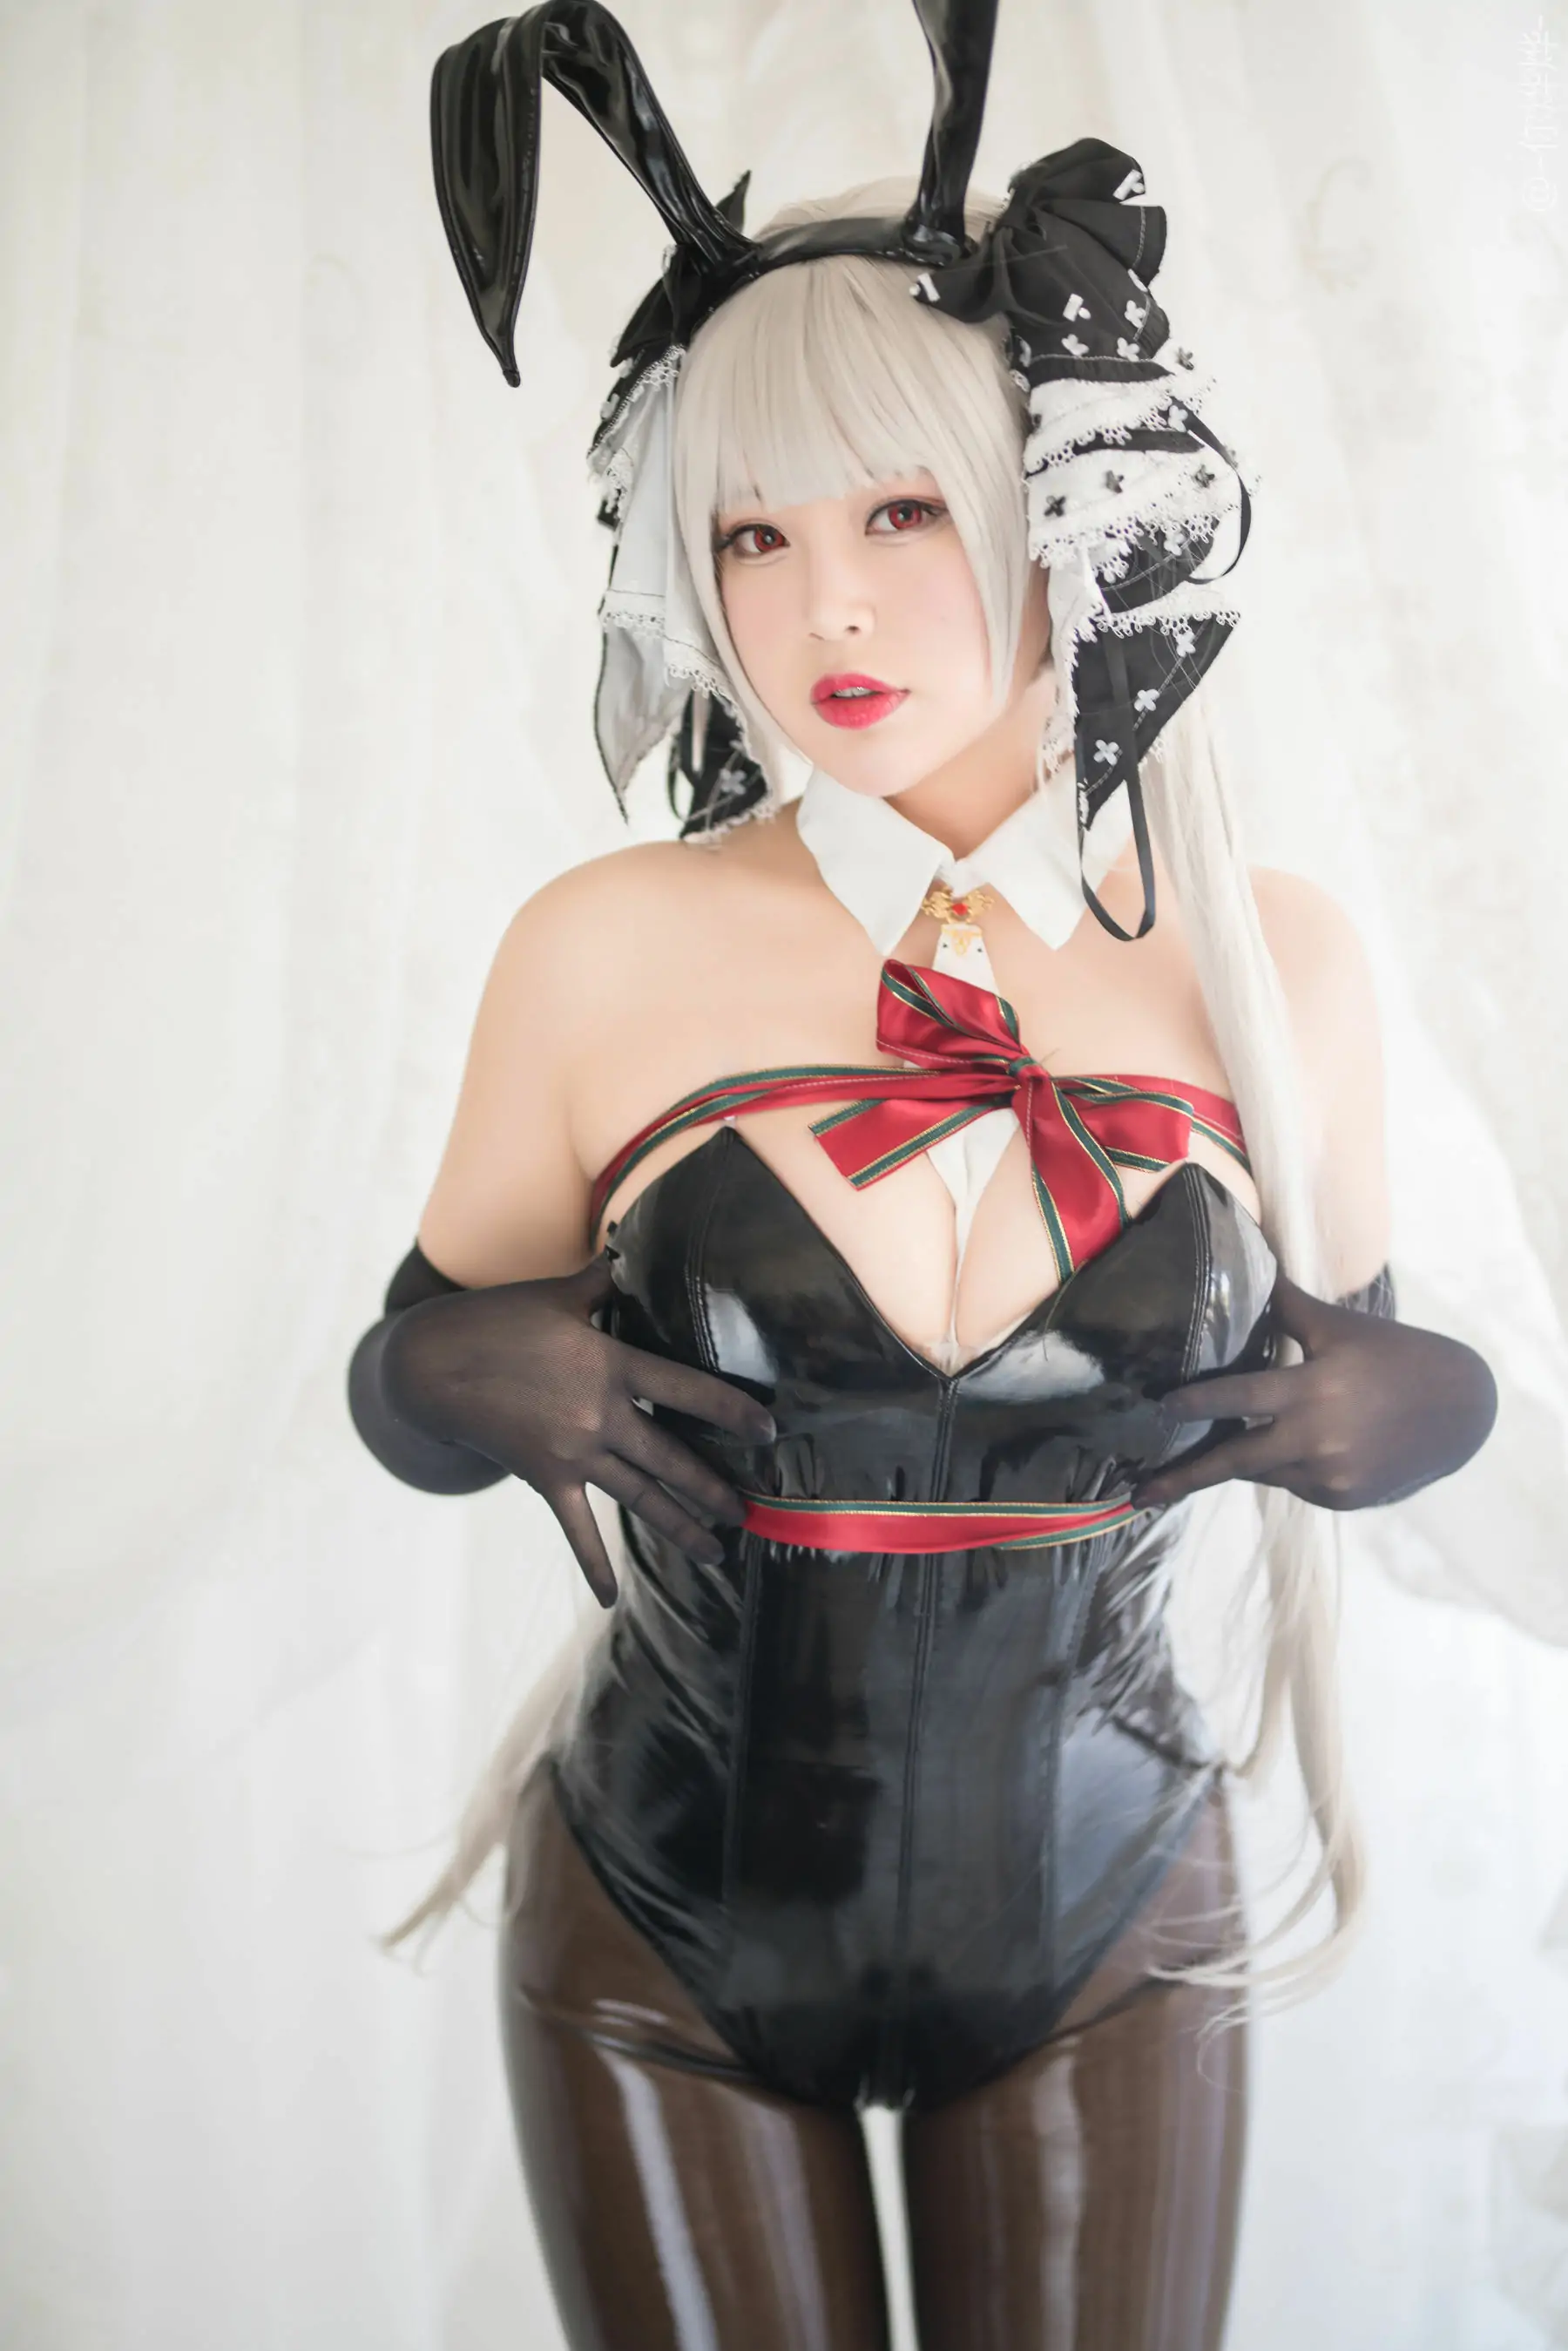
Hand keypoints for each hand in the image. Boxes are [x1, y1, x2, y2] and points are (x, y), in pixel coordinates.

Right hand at [381, 1254, 774, 1605]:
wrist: (431, 1365)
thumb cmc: (497, 1320)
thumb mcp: (557, 1294)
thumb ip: (603, 1279)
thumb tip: (631, 1245)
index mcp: (612, 1364)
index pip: (689, 1391)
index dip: (734, 1412)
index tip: (769, 1432)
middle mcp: (601, 1414)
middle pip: (674, 1459)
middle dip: (715, 1490)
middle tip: (749, 1513)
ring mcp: (573, 1452)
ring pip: (641, 1497)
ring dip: (680, 1527)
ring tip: (716, 1550)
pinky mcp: (544, 1477)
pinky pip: (577, 1528)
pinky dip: (594, 1564)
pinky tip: (611, 1598)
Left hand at [1132, 1273, 1497, 1512]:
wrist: (1460, 1412)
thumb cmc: (1394, 1357)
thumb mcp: (1338, 1327)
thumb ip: (1284, 1305)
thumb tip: (1246, 1254)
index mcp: (1312, 1390)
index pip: (1238, 1398)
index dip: (1194, 1404)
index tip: (1157, 1410)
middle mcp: (1317, 1440)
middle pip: (1235, 1460)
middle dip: (1184, 1477)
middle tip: (1139, 1493)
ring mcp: (1330, 1476)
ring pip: (1264, 1471)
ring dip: (1244, 1458)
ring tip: (1216, 1448)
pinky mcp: (1342, 1499)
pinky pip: (1294, 1485)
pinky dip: (1284, 1468)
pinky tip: (1297, 1446)